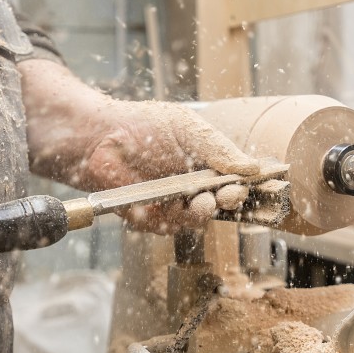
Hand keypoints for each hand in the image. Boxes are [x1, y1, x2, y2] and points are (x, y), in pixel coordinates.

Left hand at [19, 60, 258, 232]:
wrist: (100, 136)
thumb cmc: (144, 126)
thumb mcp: (189, 130)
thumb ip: (219, 149)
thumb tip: (253, 168)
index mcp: (206, 166)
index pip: (235, 180)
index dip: (247, 184)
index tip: (254, 181)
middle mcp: (193, 189)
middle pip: (222, 204)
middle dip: (230, 200)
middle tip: (230, 194)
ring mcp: (173, 206)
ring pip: (198, 219)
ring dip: (205, 212)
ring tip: (204, 200)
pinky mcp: (150, 219)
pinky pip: (168, 226)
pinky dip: (172, 217)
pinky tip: (171, 204)